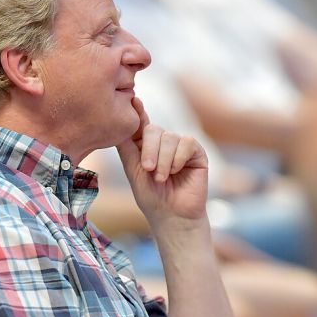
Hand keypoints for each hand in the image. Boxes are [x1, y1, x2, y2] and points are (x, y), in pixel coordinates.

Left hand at [116, 97, 208, 226]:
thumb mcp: (133, 170)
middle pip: (154, 130)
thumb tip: (119, 123)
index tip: (134, 100)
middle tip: (148, 169)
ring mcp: (180, 147)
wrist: (172, 216)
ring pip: (170, 138)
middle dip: (149, 149)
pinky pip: (186, 143)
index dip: (138, 112)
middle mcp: (163, 143)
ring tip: (162, 178)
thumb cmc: (151, 197)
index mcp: (146, 146)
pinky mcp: (196, 153)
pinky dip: (178, 159)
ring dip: (163, 160)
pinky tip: (176, 172)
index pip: (141, 125)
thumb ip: (127, 147)